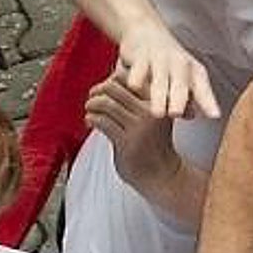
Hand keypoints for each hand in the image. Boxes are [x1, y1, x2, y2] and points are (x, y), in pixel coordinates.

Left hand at [85, 75, 181, 194]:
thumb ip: (136, 98)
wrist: (162, 174)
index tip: (104, 89)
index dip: (111, 80)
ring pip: (106, 104)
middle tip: (92, 97)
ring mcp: (140, 127)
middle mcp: (152, 111)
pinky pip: (102, 122)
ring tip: (89, 109)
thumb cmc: (153, 143)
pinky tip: (90, 121)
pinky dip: (91, 118)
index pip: (129, 77)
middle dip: (98, 90)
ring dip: (92, 104)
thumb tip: (110, 78)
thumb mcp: (152, 115)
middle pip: (114, 88)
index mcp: (159, 100)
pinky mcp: (127, 143)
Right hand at [117, 19, 219, 119]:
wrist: (144, 31)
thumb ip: (188, 98)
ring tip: (157, 113)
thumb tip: (191, 115)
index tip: (214, 115)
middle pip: (181, 85)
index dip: (208, 102)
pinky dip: (136, 86)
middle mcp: (179, 64)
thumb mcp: (183, 77)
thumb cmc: (166, 60)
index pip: (202, 88)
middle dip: (180, 100)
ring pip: (159, 82)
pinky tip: (135, 91)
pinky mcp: (139, 58)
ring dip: (159, 98)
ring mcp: (159, 60)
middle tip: (175, 114)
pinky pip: (137, 76)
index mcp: (194, 71)